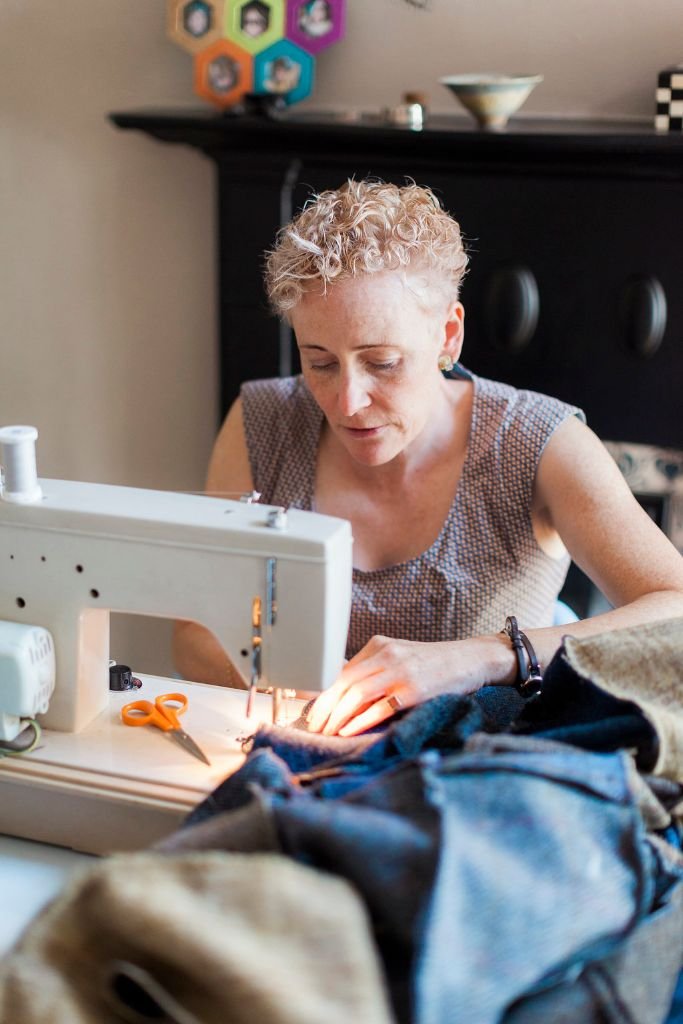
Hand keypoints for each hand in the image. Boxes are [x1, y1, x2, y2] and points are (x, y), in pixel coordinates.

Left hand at [306, 635, 484, 736]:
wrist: (471, 659)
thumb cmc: (433, 662)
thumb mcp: (398, 656)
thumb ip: (372, 668)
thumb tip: (338, 685)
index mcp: (379, 645)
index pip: (340, 670)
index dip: (321, 692)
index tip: (308, 710)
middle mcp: (386, 655)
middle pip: (343, 682)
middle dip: (323, 707)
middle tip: (312, 726)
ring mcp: (400, 672)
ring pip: (356, 694)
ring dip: (336, 716)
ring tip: (326, 732)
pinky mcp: (414, 690)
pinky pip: (380, 707)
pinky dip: (360, 721)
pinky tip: (347, 730)